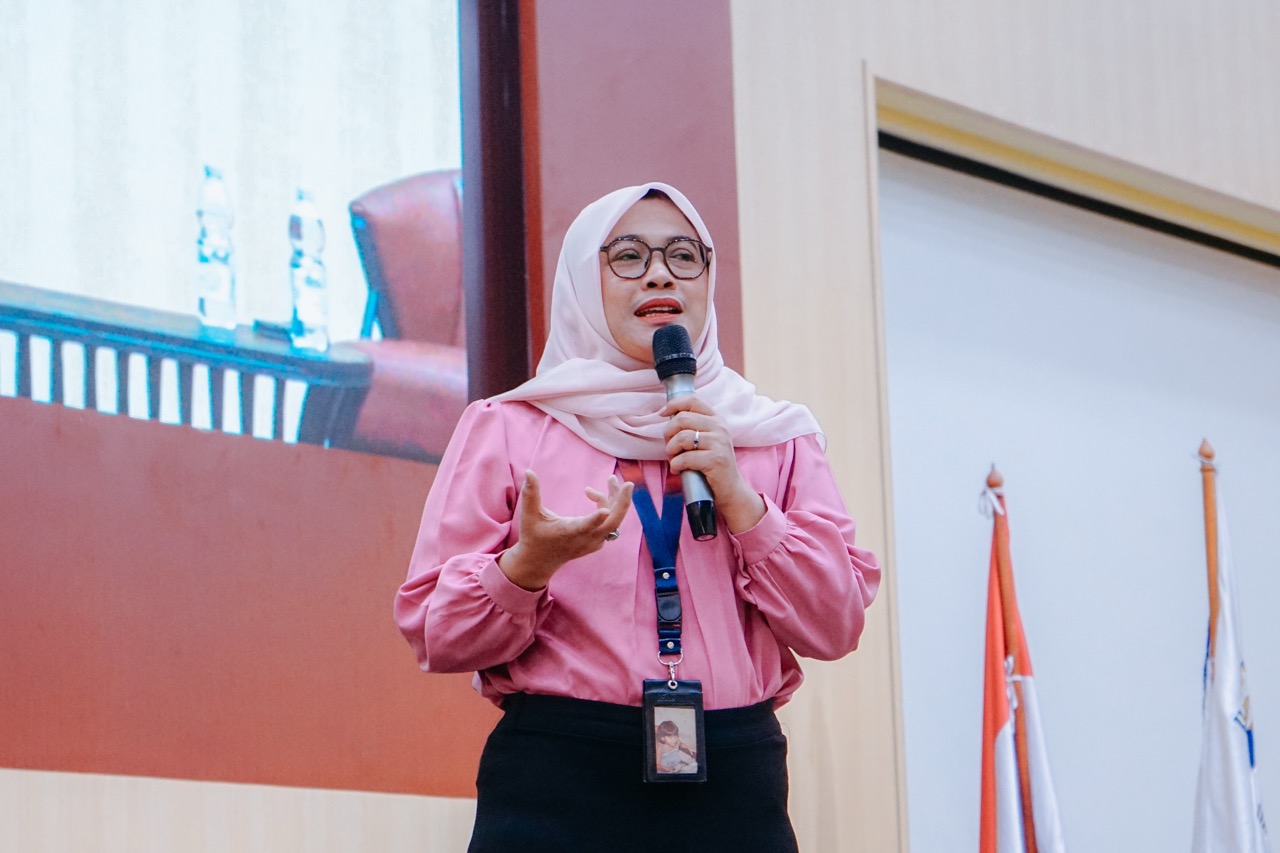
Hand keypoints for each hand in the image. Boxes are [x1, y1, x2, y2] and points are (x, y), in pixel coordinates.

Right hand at [498, 469, 633, 590]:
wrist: (540, 562)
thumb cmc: (533, 536)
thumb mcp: (529, 515)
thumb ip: (530, 493)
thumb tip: (529, 471)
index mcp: (569, 532)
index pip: (584, 526)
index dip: (594, 519)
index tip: (603, 510)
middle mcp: (585, 539)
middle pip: (612, 523)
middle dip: (622, 502)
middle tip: (628, 484)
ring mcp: (594, 542)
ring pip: (614, 521)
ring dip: (616, 500)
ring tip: (611, 480)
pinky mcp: (597, 541)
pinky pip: (611, 523)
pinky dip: (610, 507)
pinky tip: (594, 495)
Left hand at [661, 395, 765, 532]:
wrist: (731, 489)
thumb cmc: (711, 465)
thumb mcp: (706, 440)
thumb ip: (693, 426)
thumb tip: (666, 415)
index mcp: (716, 420)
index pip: (693, 401)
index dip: (674, 404)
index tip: (663, 414)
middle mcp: (720, 428)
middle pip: (682, 419)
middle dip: (668, 433)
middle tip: (669, 448)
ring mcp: (719, 443)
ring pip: (682, 437)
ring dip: (671, 450)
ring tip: (673, 459)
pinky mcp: (716, 460)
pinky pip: (685, 458)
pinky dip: (676, 465)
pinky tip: (678, 469)